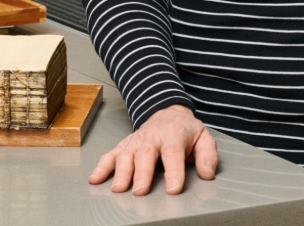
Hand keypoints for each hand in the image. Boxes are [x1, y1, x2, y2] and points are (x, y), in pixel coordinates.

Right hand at [89, 103, 218, 195]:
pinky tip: (95, 179)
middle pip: (146, 154)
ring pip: (126, 155)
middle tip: (140, 191)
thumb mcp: (203, 138)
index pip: (174, 153)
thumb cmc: (184, 131)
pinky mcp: (124, 145)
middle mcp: (152, 137)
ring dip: (121, 172)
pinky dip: (101, 167)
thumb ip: (208, 156)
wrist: (167, 112)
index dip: (174, 172)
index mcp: (174, 135)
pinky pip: (110, 155)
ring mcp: (136, 141)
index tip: (173, 188)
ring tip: (119, 189)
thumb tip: (207, 173)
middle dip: (142, 173)